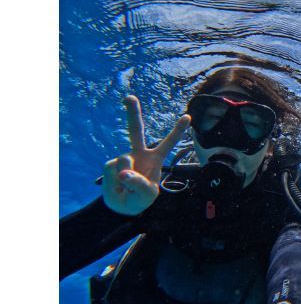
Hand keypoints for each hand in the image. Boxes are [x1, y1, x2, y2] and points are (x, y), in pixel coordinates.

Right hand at [102, 96, 190, 215]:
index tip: (188, 116)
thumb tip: (124, 170)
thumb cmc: (139, 198)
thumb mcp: (147, 195)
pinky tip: (118, 187)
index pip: (168, 143)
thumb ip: (139, 184)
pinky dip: (116, 183)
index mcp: (156, 158)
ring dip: (126, 179)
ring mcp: (124, 158)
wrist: (121, 206)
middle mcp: (140, 153)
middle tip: (129, 97)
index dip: (178, 130)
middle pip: (135, 130)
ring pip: (125, 162)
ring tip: (127, 188)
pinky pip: (114, 172)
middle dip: (132, 113)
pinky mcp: (111, 164)